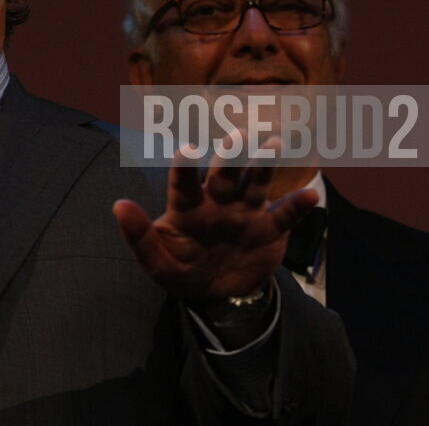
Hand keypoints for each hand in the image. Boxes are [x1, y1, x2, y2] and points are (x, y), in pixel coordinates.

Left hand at [112, 133, 316, 303]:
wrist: (217, 294)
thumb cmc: (181, 269)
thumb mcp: (156, 261)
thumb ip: (138, 236)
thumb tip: (118, 204)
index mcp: (187, 209)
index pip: (184, 184)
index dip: (185, 168)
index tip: (188, 150)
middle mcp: (217, 204)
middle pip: (224, 175)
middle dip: (231, 155)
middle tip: (238, 134)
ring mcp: (245, 214)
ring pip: (256, 184)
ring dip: (264, 164)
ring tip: (273, 143)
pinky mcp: (269, 230)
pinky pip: (285, 215)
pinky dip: (298, 206)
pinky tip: (310, 195)